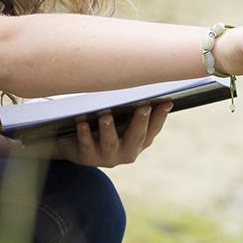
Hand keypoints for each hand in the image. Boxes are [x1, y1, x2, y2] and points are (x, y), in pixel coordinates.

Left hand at [52, 101, 171, 167]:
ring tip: (106, 116)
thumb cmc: (103, 126)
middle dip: (141, 121)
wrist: (75, 145)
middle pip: (136, 137)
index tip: (167, 101)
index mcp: (139, 142)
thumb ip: (133, 108)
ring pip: (110, 143)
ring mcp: (108, 156)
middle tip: (144, 107)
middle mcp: (127, 152)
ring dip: (109, 129)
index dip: (161, 116)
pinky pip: (86, 145)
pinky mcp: (88, 158)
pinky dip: (84, 134)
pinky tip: (82, 123)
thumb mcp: (121, 120)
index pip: (154, 129)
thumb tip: (144, 85)